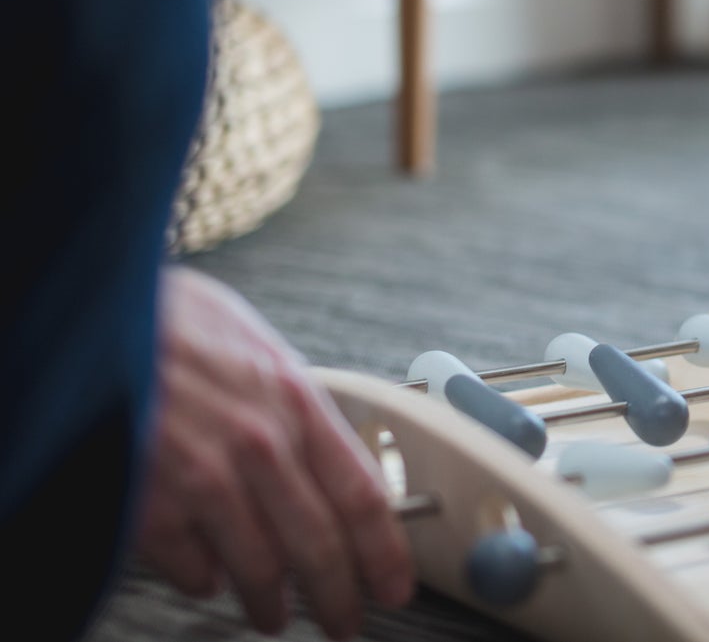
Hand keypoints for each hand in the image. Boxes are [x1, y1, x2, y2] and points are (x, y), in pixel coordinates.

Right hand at [136, 267, 414, 637]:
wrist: (97, 313)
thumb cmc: (172, 322)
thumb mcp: (255, 346)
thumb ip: (293, 404)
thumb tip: (328, 453)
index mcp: (294, 400)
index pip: (361, 493)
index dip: (385, 550)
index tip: (395, 581)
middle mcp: (258, 444)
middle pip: (318, 545)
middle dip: (339, 595)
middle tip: (345, 620)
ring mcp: (203, 479)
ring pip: (259, 568)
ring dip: (272, 601)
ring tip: (275, 613)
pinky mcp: (149, 507)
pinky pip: (193, 569)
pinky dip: (206, 581)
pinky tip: (210, 580)